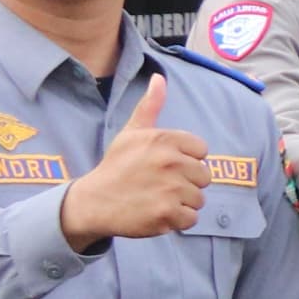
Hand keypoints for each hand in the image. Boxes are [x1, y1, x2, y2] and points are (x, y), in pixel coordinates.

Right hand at [61, 74, 209, 245]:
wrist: (93, 201)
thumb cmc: (117, 165)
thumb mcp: (131, 132)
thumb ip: (150, 106)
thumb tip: (159, 78)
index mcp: (165, 140)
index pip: (201, 151)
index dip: (186, 160)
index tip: (164, 165)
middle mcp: (170, 162)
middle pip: (204, 176)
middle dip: (186, 183)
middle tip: (159, 184)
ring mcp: (170, 189)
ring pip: (199, 199)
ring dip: (182, 202)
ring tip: (156, 198)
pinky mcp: (168, 214)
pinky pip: (191, 219)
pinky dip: (177, 220)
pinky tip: (157, 212)